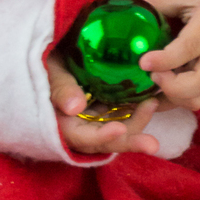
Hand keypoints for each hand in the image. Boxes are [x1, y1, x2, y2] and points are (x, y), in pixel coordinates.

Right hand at [47, 48, 162, 157]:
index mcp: (62, 123)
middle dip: (128, 142)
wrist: (52, 54)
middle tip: (152, 145)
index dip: (101, 137)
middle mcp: (80, 126)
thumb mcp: (50, 72)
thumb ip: (61, 89)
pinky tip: (150, 98)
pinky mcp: (104, 108)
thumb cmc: (47, 62)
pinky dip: (135, 110)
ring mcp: (94, 118)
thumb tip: (75, 107)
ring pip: (117, 129)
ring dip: (137, 123)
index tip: (119, 129)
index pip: (82, 138)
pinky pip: (121, 114)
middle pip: (105, 141)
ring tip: (153, 104)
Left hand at [133, 0, 199, 112]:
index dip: (166, 58)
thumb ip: (160, 1)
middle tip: (151, 75)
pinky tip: (157, 95)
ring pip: (199, 100)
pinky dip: (175, 103)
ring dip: (172, 99)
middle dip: (171, 87)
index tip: (143, 62)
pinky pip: (198, 102)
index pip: (191, 46)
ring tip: (153, 85)